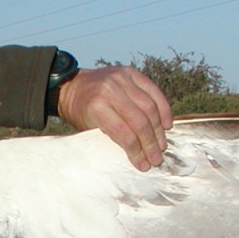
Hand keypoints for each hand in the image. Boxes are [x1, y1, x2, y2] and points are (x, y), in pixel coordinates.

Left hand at [56, 66, 172, 170]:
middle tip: (157, 159)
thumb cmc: (80, 112)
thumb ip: (111, 138)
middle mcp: (110, 90)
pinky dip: (163, 109)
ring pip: (150, 107)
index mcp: (97, 107)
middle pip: (140, 121)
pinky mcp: (131, 72)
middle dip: (151, 143)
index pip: (124, 134)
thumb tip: (138, 158)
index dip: (136, 152)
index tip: (143, 165)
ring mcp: (122, 78)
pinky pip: (153, 92)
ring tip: (161, 146)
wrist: (72, 85)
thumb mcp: (88, 128)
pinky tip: (166, 125)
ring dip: (159, 130)